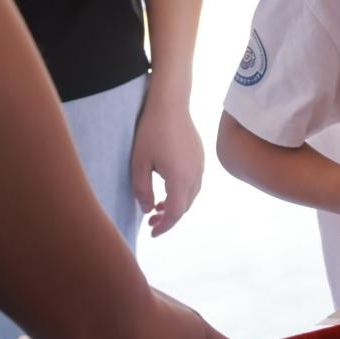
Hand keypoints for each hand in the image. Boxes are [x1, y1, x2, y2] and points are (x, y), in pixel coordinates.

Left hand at [131, 93, 203, 236]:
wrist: (171, 105)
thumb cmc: (151, 133)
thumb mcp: (139, 164)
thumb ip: (142, 191)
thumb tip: (148, 210)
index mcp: (180, 179)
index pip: (175, 212)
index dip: (164, 226)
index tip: (152, 233)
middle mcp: (195, 175)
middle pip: (185, 206)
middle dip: (169, 217)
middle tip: (151, 221)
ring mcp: (200, 165)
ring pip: (191, 195)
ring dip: (177, 204)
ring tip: (158, 206)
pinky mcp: (200, 157)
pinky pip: (194, 182)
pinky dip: (182, 192)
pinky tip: (168, 187)